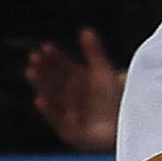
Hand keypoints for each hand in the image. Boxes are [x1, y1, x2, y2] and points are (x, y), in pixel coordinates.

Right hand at [25, 29, 124, 151]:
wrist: (130, 126)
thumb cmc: (117, 100)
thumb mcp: (104, 73)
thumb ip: (95, 53)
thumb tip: (86, 30)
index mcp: (79, 81)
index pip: (63, 66)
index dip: (54, 57)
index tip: (45, 47)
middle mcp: (71, 96)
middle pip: (54, 80)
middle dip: (44, 69)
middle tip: (34, 57)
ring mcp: (69, 112)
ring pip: (52, 96)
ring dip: (41, 84)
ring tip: (31, 71)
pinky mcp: (69, 130)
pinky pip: (57, 119)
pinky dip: (48, 110)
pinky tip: (39, 99)